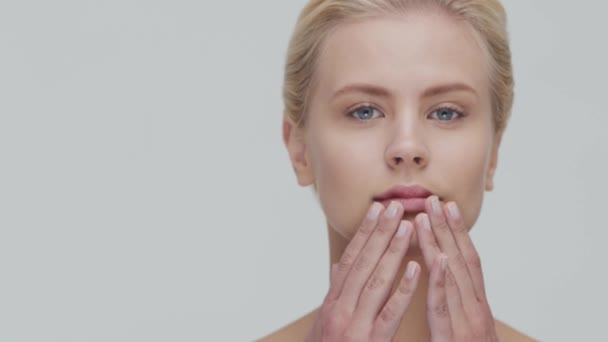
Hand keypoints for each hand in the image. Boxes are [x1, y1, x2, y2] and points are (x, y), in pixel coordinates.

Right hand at [306, 201, 421, 341]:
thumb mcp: (326, 321)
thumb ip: (335, 293)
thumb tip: (337, 268)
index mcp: (333, 301)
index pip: (351, 259)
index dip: (365, 232)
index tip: (377, 209)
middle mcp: (340, 307)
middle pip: (363, 263)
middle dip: (380, 232)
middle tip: (395, 206)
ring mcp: (353, 324)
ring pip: (376, 281)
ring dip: (393, 252)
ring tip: (408, 227)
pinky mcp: (368, 341)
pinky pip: (389, 313)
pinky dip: (403, 289)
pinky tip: (416, 270)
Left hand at [415, 196, 497, 341]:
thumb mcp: (459, 326)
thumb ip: (451, 303)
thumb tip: (439, 276)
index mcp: (472, 304)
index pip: (463, 260)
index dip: (454, 233)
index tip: (444, 207)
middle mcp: (474, 307)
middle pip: (461, 260)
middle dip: (448, 228)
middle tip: (436, 199)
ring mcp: (467, 320)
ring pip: (452, 275)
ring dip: (441, 243)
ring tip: (428, 216)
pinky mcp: (455, 334)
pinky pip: (445, 304)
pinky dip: (442, 279)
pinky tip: (437, 258)